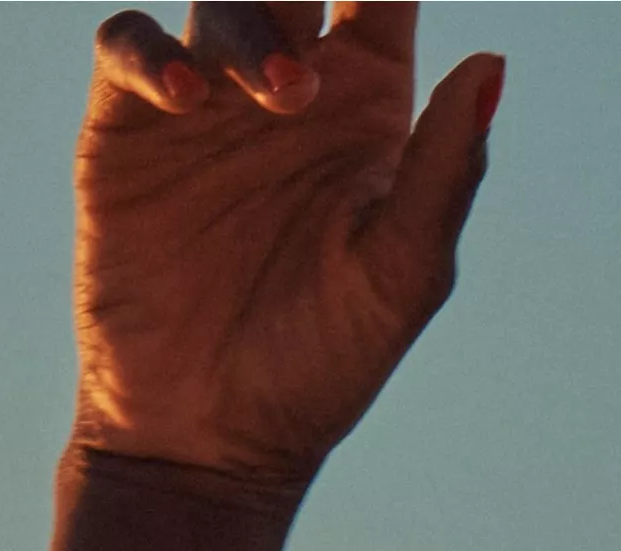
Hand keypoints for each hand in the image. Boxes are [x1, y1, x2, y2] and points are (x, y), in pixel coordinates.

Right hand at [75, 0, 506, 492]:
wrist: (208, 438)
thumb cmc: (320, 365)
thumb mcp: (401, 274)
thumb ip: (445, 169)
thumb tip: (492, 60)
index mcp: (365, 100)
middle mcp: (286, 82)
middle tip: (316, 9)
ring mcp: (204, 98)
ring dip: (255, 27)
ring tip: (284, 92)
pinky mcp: (128, 126)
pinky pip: (130, 43)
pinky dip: (153, 53)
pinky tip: (188, 98)